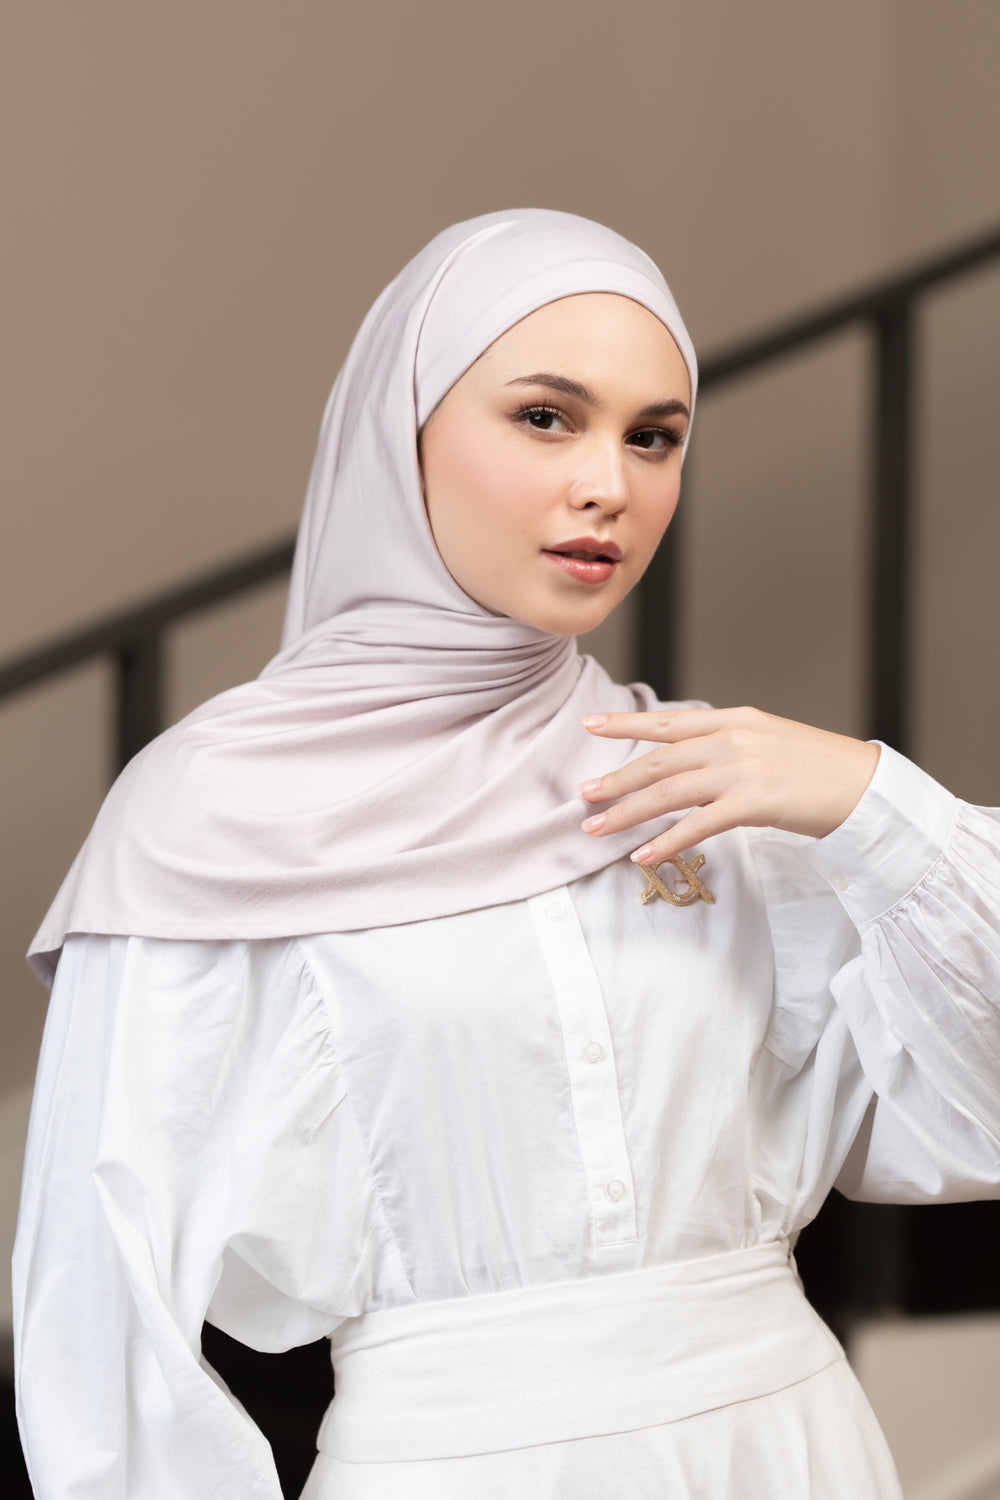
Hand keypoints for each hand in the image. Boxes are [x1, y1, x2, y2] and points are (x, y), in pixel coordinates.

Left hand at [578, 706, 880, 863]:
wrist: (867, 786)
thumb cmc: (821, 770)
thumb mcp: (770, 742)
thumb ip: (731, 746)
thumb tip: (694, 760)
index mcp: (735, 719)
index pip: (669, 721)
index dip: (626, 725)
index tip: (590, 725)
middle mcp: (732, 739)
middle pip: (659, 759)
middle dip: (617, 778)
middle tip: (583, 794)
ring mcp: (741, 769)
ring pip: (669, 791)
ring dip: (628, 811)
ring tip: (596, 827)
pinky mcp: (754, 802)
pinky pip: (698, 824)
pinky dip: (666, 841)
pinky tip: (643, 856)